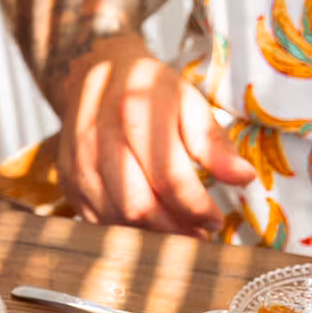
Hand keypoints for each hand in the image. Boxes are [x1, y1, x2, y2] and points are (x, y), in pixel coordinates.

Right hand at [52, 35, 254, 236]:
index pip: (169, 177)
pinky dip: (126, 231)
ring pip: (115, 218)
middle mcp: (99, 138)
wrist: (95, 76)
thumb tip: (244, 178)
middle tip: (199, 235)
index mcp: (134, 111)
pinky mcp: (67, 182)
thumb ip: (214, 142)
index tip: (216, 220)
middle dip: (174, 230)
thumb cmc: (149, 91)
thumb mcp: (189, 103)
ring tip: (178, 233)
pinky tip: (149, 226)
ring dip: (151, 236)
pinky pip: (97, 221)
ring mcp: (77, 163)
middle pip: (138, 205)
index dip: (196, 207)